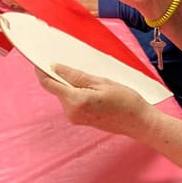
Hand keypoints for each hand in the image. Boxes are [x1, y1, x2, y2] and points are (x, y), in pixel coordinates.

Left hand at [36, 63, 150, 136]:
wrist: (139, 122)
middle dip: (64, 77)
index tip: (41, 60)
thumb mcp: (102, 82)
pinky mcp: (79, 120)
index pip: (48, 83)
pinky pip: (72, 102)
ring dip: (73, 86)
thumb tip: (55, 68)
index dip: (42, 70)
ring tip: (96, 85)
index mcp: (75, 101)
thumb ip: (76, 76)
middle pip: (57, 88)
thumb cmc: (126, 102)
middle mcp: (71, 112)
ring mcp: (74, 117)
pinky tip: (95, 93)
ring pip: (65, 94)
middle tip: (84, 72)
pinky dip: (78, 94)